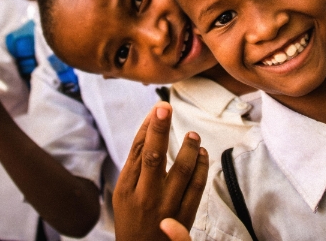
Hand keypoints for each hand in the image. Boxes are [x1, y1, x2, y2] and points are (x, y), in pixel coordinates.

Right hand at [114, 102, 208, 240]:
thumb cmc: (131, 217)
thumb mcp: (123, 193)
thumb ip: (136, 165)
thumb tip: (151, 129)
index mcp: (126, 188)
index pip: (137, 151)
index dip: (148, 127)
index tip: (159, 108)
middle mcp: (144, 196)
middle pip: (154, 157)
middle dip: (160, 130)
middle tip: (167, 108)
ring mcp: (165, 207)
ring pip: (181, 170)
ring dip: (189, 148)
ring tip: (193, 135)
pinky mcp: (184, 217)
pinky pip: (196, 188)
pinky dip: (201, 168)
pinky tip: (202, 155)